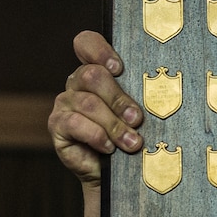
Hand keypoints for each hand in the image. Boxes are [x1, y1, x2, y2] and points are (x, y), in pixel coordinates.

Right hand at [48, 31, 143, 185]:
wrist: (112, 172)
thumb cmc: (129, 135)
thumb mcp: (137, 112)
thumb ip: (140, 95)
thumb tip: (159, 93)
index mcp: (96, 71)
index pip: (86, 43)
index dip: (100, 50)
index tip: (119, 68)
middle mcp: (76, 83)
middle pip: (92, 75)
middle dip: (119, 99)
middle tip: (137, 119)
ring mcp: (64, 103)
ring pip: (88, 103)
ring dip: (114, 124)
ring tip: (132, 142)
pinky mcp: (57, 125)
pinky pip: (75, 123)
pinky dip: (96, 136)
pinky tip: (109, 148)